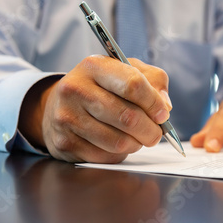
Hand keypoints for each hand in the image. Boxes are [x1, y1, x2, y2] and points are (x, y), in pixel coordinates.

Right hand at [19, 55, 171, 162]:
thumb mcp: (125, 70)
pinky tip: (117, 143)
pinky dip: (119, 154)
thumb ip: (152, 81)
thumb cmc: (100, 87)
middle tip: (156, 133)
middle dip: (150, 130)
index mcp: (94, 66)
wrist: (58, 105)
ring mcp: (67, 117)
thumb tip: (164, 106)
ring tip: (137, 138)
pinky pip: (105, 156)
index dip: (154, 103)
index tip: (162, 114)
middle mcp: (76, 89)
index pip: (132, 84)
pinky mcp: (64, 143)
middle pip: (127, 117)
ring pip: (118, 141)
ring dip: (136, 144)